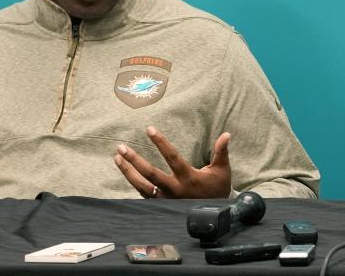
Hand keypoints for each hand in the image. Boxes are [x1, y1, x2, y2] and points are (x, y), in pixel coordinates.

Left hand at [115, 127, 231, 198]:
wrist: (215, 215)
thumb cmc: (217, 188)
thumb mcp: (222, 170)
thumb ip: (221, 152)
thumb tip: (226, 134)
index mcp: (188, 178)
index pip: (172, 157)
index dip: (161, 143)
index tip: (149, 129)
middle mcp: (174, 189)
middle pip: (150, 174)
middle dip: (134, 160)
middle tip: (122, 148)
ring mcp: (166, 199)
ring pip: (142, 186)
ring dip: (128, 172)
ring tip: (117, 158)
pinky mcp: (161, 205)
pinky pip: (143, 195)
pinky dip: (133, 183)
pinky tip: (126, 171)